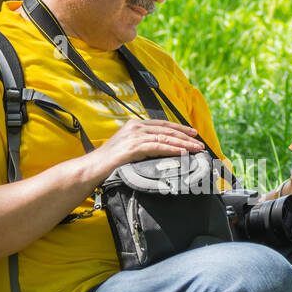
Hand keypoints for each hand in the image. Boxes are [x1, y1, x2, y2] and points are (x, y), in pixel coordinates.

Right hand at [88, 118, 204, 180]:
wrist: (92, 167)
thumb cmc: (109, 162)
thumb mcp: (128, 149)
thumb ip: (142, 145)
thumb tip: (159, 150)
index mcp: (135, 125)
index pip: (162, 124)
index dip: (179, 128)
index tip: (193, 133)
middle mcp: (136, 127)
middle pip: (167, 130)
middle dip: (185, 136)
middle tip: (199, 142)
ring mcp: (134, 137)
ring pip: (165, 138)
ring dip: (183, 144)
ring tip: (196, 149)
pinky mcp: (133, 148)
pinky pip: (158, 147)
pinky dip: (172, 149)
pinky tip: (182, 153)